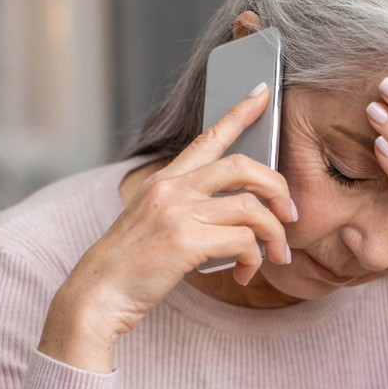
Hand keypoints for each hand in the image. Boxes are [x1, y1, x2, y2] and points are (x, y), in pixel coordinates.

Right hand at [64, 83, 297, 338]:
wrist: (96, 295)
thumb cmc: (129, 266)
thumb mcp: (152, 224)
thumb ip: (186, 209)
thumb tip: (234, 216)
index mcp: (164, 181)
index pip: (208, 138)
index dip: (239, 114)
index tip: (262, 93)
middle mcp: (172, 188)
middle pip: (244, 167)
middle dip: (278, 188)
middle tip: (290, 215)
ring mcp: (178, 212)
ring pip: (252, 208)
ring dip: (274, 236)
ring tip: (275, 257)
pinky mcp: (186, 241)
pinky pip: (244, 242)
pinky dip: (254, 260)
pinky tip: (245, 275)